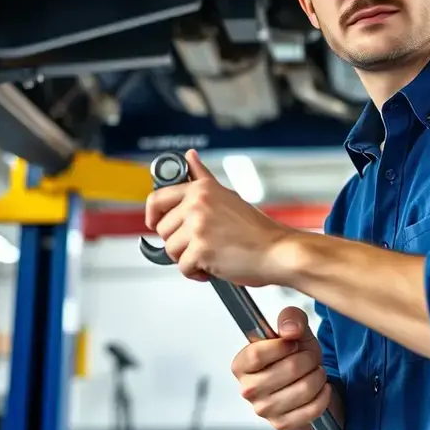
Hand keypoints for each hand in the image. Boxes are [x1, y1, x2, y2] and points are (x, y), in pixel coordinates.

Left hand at [144, 149, 297, 285]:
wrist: (277, 251)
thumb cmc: (257, 230)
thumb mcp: (227, 196)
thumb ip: (202, 178)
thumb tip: (189, 157)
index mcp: (202, 189)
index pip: (157, 198)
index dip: (152, 214)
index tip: (155, 223)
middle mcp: (198, 204)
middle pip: (163, 229)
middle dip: (179, 242)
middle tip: (201, 243)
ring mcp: (199, 226)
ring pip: (170, 250)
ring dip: (188, 258)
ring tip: (209, 255)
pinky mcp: (201, 250)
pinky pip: (183, 267)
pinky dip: (196, 273)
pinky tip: (213, 266)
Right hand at [231, 307, 335, 429]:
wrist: (305, 382)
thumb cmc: (294, 355)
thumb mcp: (294, 331)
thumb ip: (291, 318)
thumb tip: (290, 329)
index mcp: (242, 364)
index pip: (257, 354)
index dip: (283, 345)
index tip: (293, 342)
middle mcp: (248, 389)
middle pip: (289, 368)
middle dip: (309, 358)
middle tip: (309, 357)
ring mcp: (264, 409)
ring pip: (304, 388)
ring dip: (318, 376)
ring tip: (315, 371)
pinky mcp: (282, 424)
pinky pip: (312, 407)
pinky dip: (323, 394)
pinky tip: (320, 388)